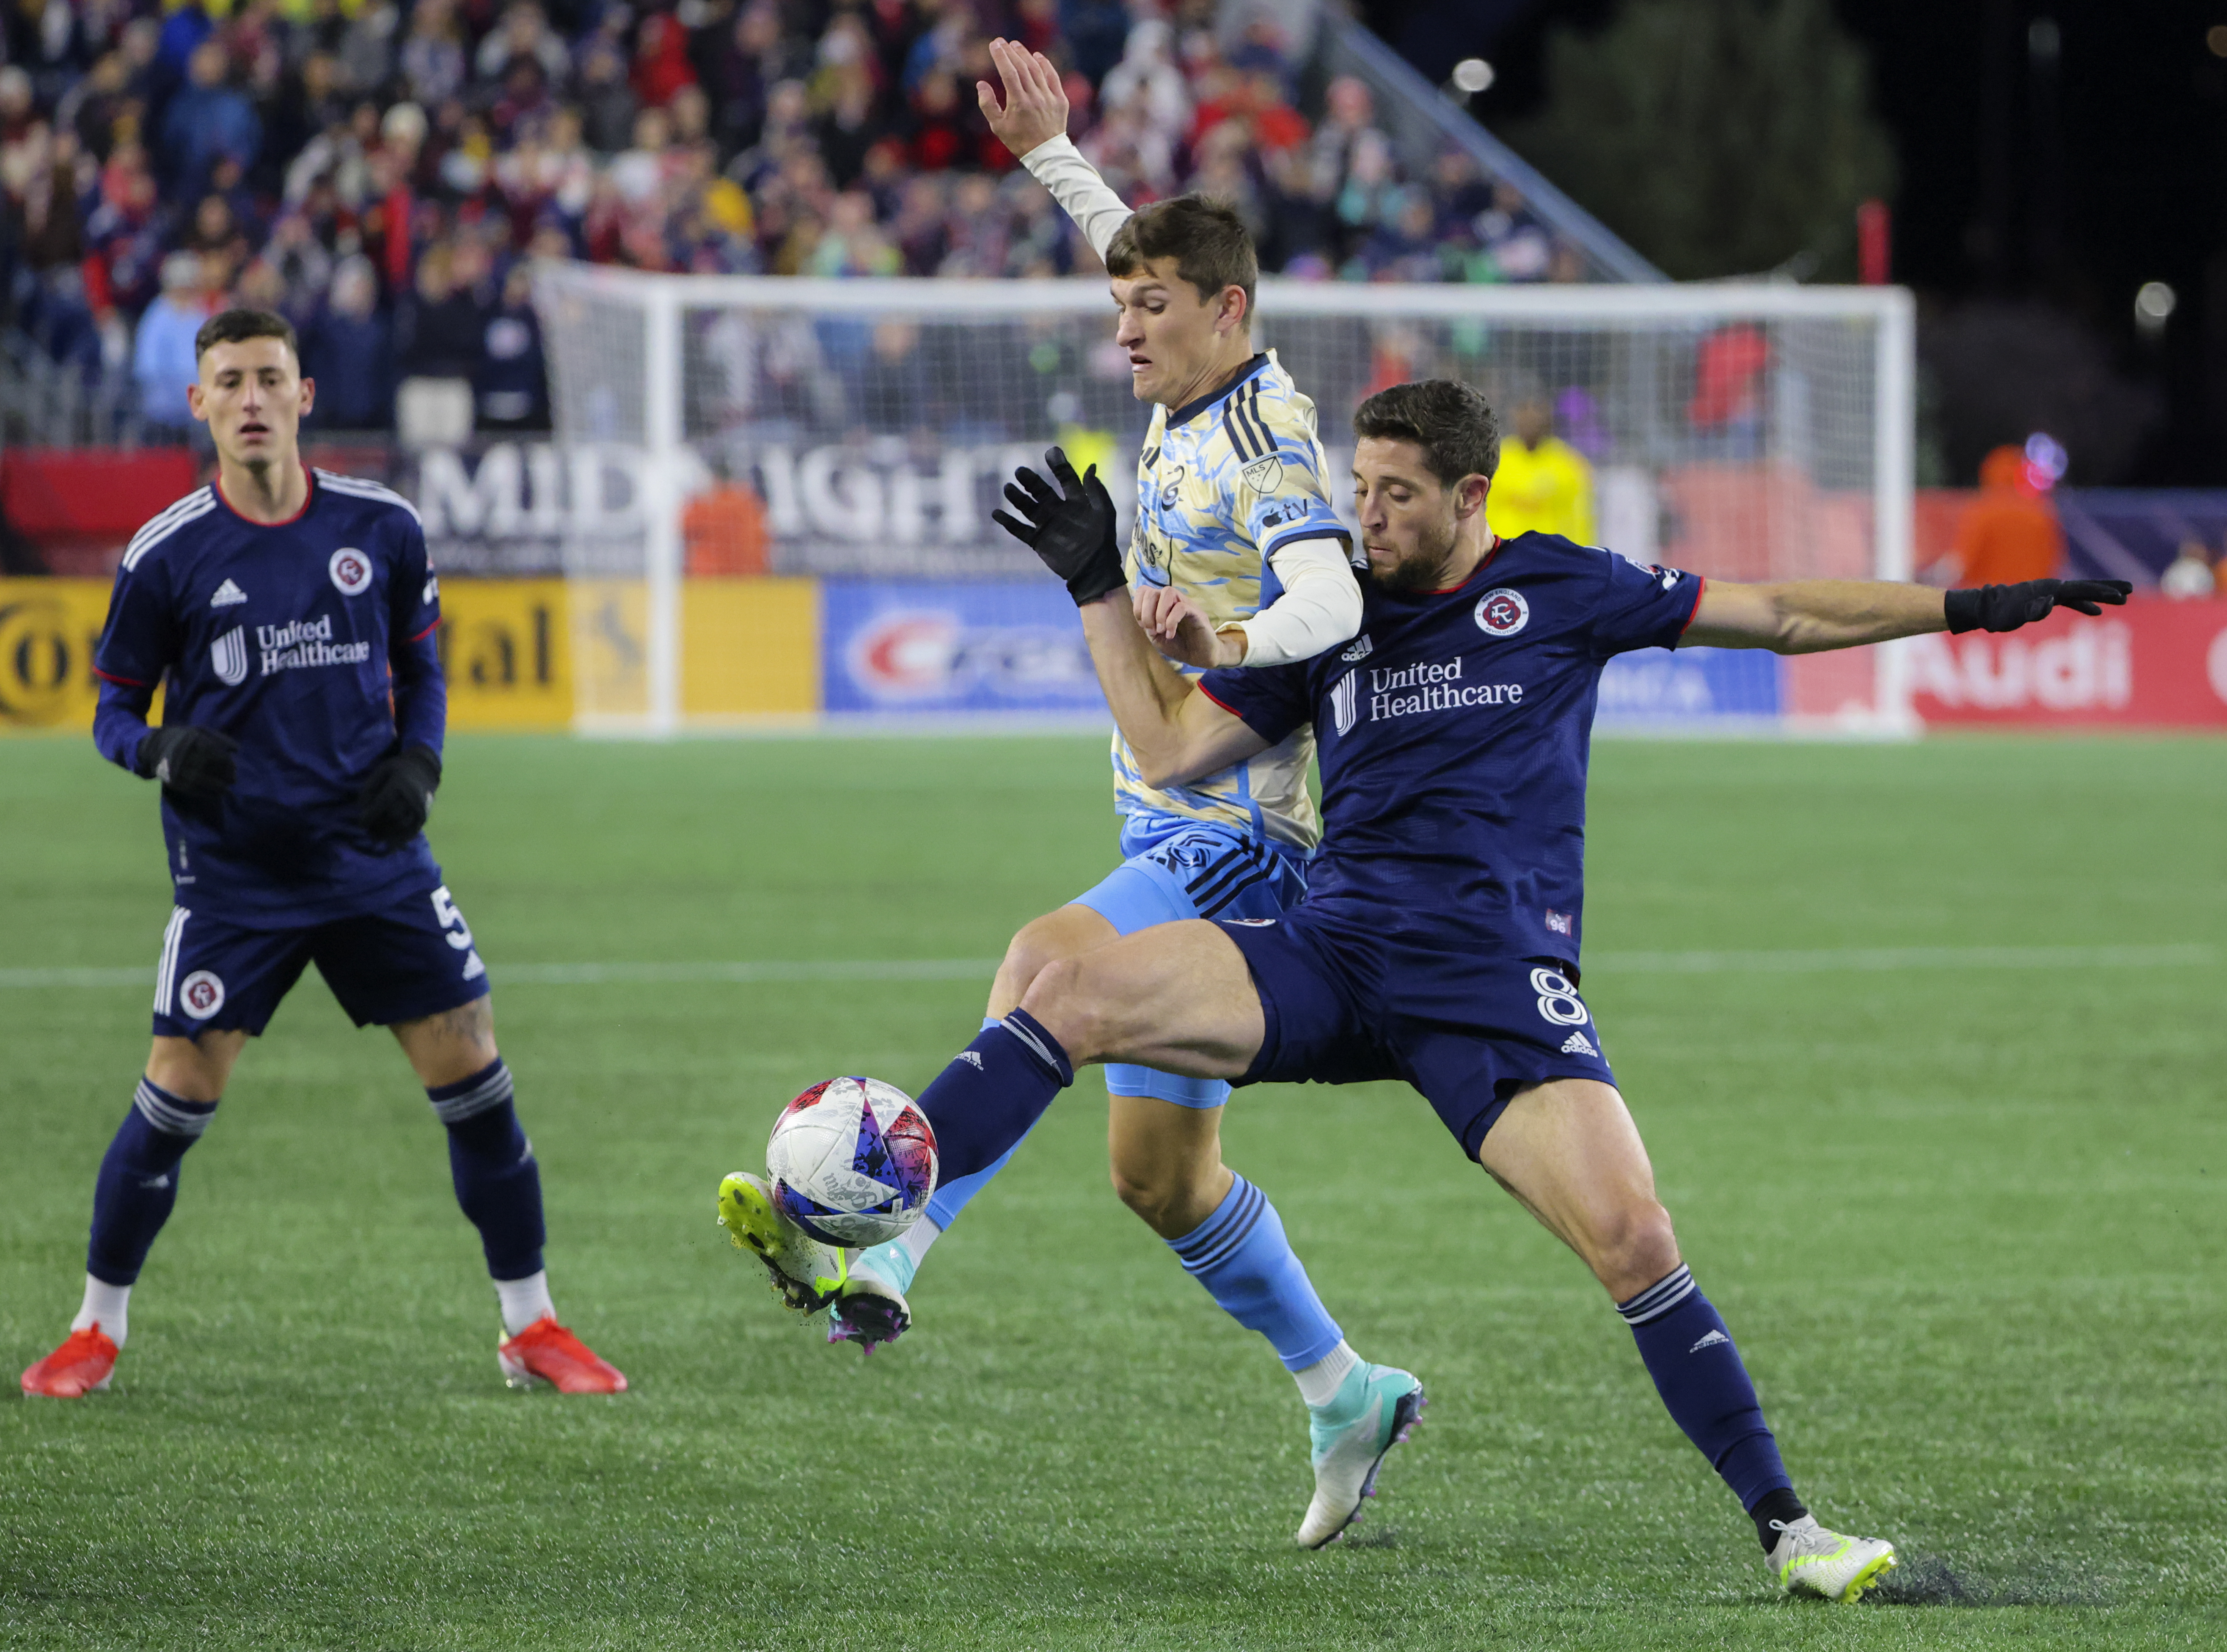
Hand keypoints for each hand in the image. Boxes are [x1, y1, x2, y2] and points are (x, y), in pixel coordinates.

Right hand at [136, 725, 237, 799]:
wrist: (153, 744)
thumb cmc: (183, 737)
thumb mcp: (200, 730)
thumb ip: (220, 738)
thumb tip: (237, 749)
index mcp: (194, 741)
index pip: (218, 756)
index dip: (229, 765)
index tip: (234, 769)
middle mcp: (186, 755)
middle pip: (211, 769)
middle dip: (225, 776)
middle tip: (232, 780)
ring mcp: (178, 769)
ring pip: (202, 782)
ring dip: (217, 788)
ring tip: (225, 790)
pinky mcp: (172, 780)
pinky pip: (192, 790)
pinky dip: (205, 793)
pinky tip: (213, 794)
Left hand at [358, 744, 440, 846]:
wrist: (424, 769)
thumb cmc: (397, 770)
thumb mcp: (381, 771)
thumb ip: (369, 788)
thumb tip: (362, 808)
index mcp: (399, 784)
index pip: (382, 804)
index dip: (369, 816)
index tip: (361, 824)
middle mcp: (412, 797)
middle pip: (392, 817)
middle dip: (378, 827)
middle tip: (368, 832)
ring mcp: (420, 807)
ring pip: (402, 825)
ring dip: (388, 834)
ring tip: (377, 838)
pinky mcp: (424, 815)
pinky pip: (413, 830)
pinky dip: (402, 839)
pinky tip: (392, 846)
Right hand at [975, 37, 1068, 158]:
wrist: (1046, 155)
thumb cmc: (1019, 141)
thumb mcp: (998, 127)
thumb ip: (988, 105)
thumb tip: (981, 84)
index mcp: (1019, 103)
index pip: (1009, 73)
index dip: (1001, 56)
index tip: (994, 44)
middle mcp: (1035, 98)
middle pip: (1022, 67)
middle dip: (1011, 52)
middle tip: (1002, 42)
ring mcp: (1049, 98)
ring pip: (1037, 70)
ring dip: (1026, 55)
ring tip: (1016, 45)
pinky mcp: (1060, 100)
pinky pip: (1053, 77)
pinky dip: (1045, 65)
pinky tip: (1037, 56)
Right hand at [993, 446, 1125, 605]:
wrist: (1094, 569)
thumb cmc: (1103, 540)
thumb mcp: (1104, 512)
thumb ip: (1096, 490)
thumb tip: (1090, 465)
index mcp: (1076, 501)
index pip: (1065, 478)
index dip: (1059, 466)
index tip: (1051, 452)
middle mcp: (1059, 510)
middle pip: (1041, 491)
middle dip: (1031, 480)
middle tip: (1020, 470)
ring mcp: (1047, 525)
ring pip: (1028, 507)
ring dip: (1017, 498)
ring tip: (1008, 488)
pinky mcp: (1038, 541)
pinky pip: (1020, 530)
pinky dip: (1008, 522)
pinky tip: (996, 513)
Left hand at [1135, 584, 1244, 668]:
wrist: (1199, 656)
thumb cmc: (1178, 645)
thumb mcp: (1156, 637)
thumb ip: (1147, 624)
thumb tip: (1143, 615)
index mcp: (1160, 604)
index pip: (1143, 591)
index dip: (1138, 608)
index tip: (1145, 627)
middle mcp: (1172, 600)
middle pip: (1151, 591)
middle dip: (1146, 613)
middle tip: (1153, 630)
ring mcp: (1185, 603)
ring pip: (1167, 591)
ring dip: (1159, 613)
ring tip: (1161, 630)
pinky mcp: (1196, 611)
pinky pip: (1181, 606)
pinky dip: (1171, 621)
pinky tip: (1171, 634)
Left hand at [1944, 578, 2132, 633]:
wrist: (1980, 609)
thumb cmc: (1993, 615)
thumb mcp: (2009, 617)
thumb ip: (2029, 611)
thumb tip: (2050, 603)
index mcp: (2045, 589)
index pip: (2078, 590)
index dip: (2099, 592)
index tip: (2119, 595)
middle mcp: (2049, 588)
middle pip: (2084, 587)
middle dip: (2107, 588)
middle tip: (2131, 589)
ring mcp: (2047, 593)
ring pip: (2080, 593)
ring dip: (2100, 596)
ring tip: (2123, 599)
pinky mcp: (2044, 601)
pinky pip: (2069, 602)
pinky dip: (2083, 606)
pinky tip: (2095, 612)